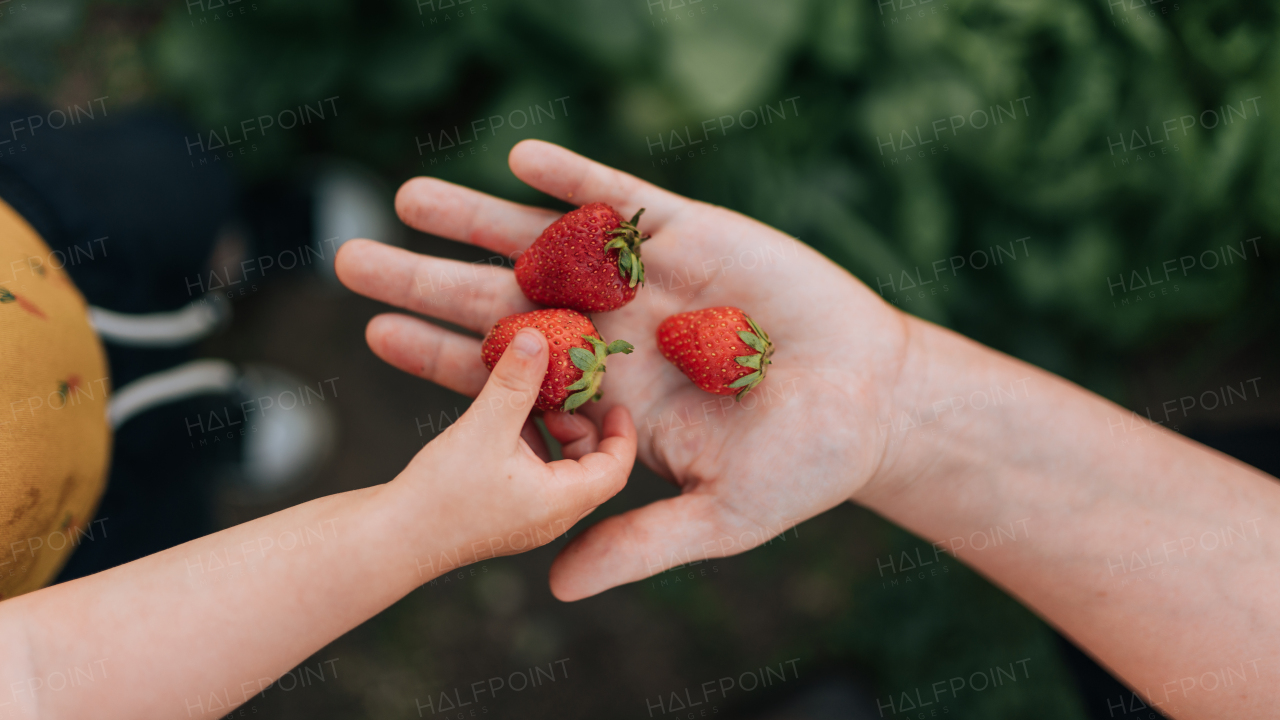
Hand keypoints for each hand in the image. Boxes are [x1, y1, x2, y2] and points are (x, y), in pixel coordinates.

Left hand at [335, 140, 910, 599]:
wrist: (878, 402)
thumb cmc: (805, 465)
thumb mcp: (718, 516)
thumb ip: (638, 543)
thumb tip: (556, 589)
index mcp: (612, 395)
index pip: (507, 375)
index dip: (441, 357)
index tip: (374, 337)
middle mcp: (617, 331)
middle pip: (504, 301)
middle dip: (430, 281)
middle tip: (350, 261)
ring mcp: (651, 280)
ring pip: (548, 242)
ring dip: (481, 219)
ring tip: (409, 197)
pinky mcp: (696, 235)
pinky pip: (625, 199)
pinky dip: (576, 179)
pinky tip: (520, 159)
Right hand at [390, 325, 636, 570]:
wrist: (385, 542)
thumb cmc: (440, 495)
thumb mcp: (485, 428)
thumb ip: (514, 381)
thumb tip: (538, 335)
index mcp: (562, 503)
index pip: (615, 469)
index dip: (620, 431)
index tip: (612, 398)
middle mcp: (549, 516)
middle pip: (587, 466)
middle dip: (576, 425)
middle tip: (557, 394)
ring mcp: (521, 518)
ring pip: (553, 467)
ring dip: (545, 431)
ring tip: (523, 400)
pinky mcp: (494, 513)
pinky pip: (526, 472)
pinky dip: (521, 442)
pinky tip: (497, 418)